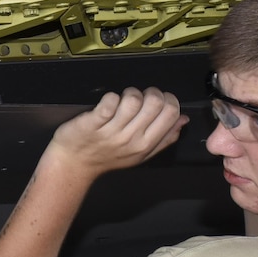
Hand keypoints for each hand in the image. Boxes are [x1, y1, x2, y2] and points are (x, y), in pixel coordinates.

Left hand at [46, 87, 186, 176]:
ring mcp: (112, 131)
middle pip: (155, 103)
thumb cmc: (106, 156)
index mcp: (146, 144)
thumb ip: (165, 138)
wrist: (74, 164)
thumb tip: (183, 119)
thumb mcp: (141, 154)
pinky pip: (109, 102)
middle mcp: (131, 139)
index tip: (158, 99)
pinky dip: (110, 97)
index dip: (168, 99)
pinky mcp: (93, 123)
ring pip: (133, 100)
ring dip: (129, 93)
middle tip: (139, 97)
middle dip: (150, 92)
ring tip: (122, 100)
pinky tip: (108, 103)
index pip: (171, 113)